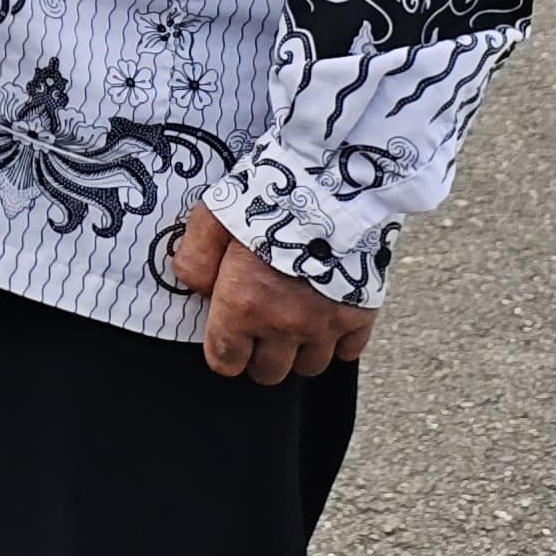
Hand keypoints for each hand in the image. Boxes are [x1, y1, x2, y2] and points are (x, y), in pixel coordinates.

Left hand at [169, 204, 377, 383]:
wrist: (334, 182)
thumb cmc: (269, 196)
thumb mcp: (212, 217)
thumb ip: (195, 259)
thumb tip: (195, 287)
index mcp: (243, 306)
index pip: (225, 361)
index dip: (223, 349)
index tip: (226, 332)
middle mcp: (285, 325)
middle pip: (267, 372)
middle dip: (257, 354)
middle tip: (258, 327)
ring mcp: (326, 324)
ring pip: (309, 367)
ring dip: (297, 351)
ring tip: (292, 322)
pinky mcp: (361, 314)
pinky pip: (348, 352)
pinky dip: (337, 342)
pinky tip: (326, 317)